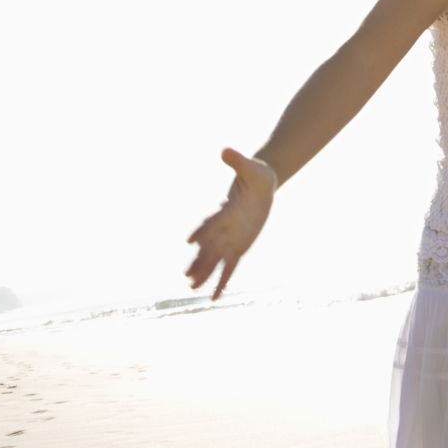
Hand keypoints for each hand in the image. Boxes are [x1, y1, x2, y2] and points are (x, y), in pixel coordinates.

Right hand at [184, 147, 277, 300]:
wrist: (261, 185)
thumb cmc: (256, 174)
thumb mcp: (250, 167)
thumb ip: (237, 161)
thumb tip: (225, 150)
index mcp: (224, 209)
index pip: (211, 221)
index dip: (202, 230)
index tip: (190, 240)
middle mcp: (222, 228)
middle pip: (208, 246)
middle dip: (198, 260)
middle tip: (186, 276)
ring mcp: (229, 239)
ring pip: (213, 260)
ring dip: (203, 274)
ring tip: (191, 289)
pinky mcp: (238, 248)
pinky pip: (229, 268)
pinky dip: (221, 282)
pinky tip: (213, 298)